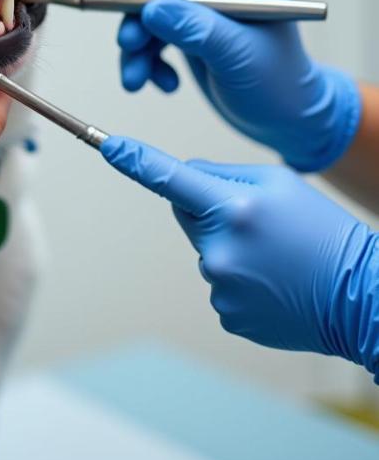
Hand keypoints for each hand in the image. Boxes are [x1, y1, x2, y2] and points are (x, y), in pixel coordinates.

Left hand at [102, 135, 378, 374]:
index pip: (169, 178)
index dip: (133, 160)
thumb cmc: (322, 231)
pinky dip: (238, 279)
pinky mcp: (226, 314)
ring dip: (228, 247)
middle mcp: (219, 248)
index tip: (106, 145)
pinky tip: (272, 283)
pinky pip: (217, 283)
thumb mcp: (279, 183)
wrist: (362, 297)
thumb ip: (222, 176)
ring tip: (275, 257)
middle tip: (258, 222)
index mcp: (233, 207)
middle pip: (186, 214)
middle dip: (210, 211)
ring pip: (204, 250)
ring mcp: (220, 286)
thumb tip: (181, 178)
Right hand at [113, 0, 359, 170]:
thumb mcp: (240, 57)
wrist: (282, 119)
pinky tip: (164, 81)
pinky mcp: (186, 20)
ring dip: (137, 40)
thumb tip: (151, 9)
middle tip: (128, 39)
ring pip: (148, 2)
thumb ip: (197, 30)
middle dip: (138, 6)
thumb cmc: (279, 86)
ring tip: (136, 77)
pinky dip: (145, 56)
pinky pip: (149, 27)